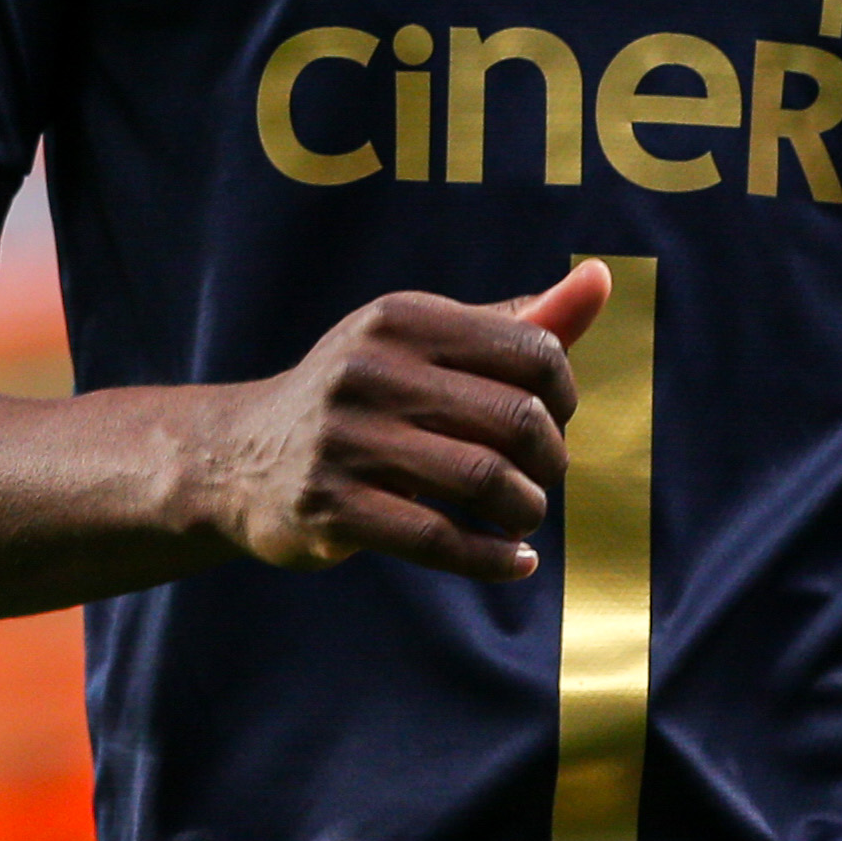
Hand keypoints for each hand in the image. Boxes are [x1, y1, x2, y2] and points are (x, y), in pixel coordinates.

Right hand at [208, 261, 611, 583]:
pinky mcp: (330, 506)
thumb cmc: (363, 394)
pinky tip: (511, 562)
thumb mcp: (425, 343)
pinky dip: (492, 559)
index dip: (565, 396)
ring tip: (522, 518)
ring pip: (485, 482)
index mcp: (403, 318)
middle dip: (551, 460)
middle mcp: (372, 368)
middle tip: (541, 478)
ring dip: (526, 512)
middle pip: (517, 418)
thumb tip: (601, 278)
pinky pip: (438, 540)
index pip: (533, 349)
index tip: (551, 422)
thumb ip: (517, 320)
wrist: (241, 456)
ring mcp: (346, 438)